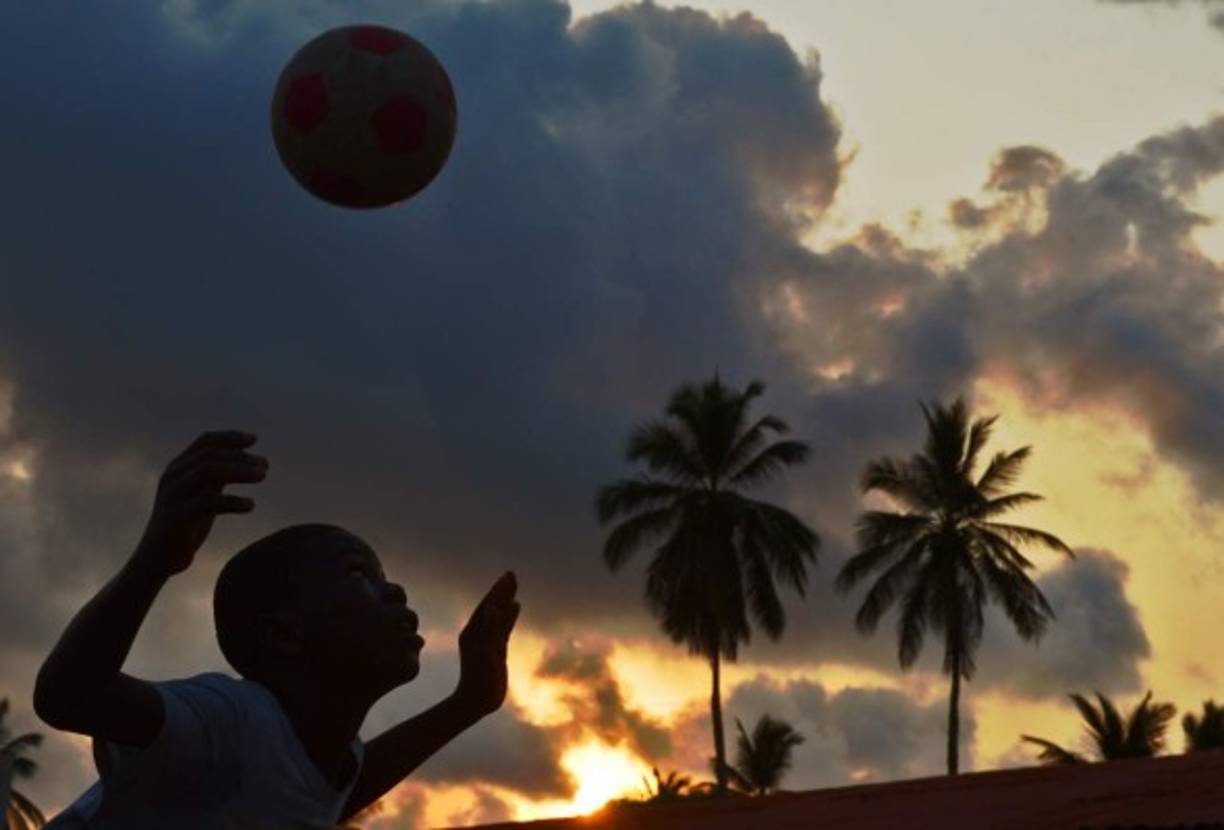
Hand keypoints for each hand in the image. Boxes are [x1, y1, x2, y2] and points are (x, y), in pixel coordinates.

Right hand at [130, 430, 267, 578]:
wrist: (157, 559)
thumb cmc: (185, 525)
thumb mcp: (202, 495)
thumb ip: (218, 477)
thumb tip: (245, 459)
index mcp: (177, 468)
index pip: (204, 441)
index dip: (230, 437)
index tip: (254, 439)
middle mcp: (172, 477)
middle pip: (209, 455)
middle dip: (240, 457)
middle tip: (265, 466)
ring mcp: (172, 496)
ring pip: (206, 471)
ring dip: (239, 471)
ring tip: (263, 476)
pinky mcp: (175, 517)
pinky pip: (206, 502)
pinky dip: (232, 501)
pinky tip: (251, 505)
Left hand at [454, 572, 519, 717]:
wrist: (476, 702)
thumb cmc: (478, 679)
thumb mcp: (484, 654)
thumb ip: (489, 630)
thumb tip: (491, 607)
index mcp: (472, 631)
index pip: (486, 605)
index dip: (497, 591)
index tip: (507, 576)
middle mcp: (478, 633)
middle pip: (492, 607)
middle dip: (501, 592)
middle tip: (511, 575)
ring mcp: (487, 641)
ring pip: (498, 616)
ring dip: (505, 601)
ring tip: (514, 587)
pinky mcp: (495, 650)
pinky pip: (503, 628)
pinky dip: (509, 616)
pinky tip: (516, 607)